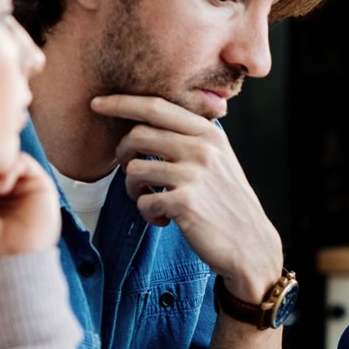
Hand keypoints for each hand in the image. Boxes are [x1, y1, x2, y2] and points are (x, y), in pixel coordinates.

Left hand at [94, 94, 283, 299]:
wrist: (250, 245)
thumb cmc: (228, 202)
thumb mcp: (220, 159)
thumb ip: (192, 137)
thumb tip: (150, 118)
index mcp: (208, 133)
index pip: (156, 107)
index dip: (121, 102)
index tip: (97, 103)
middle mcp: (202, 149)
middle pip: (138, 135)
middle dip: (123, 154)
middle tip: (131, 172)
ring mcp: (193, 175)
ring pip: (134, 169)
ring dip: (132, 188)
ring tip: (149, 199)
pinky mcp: (184, 203)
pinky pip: (143, 201)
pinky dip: (147, 213)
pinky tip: (163, 220)